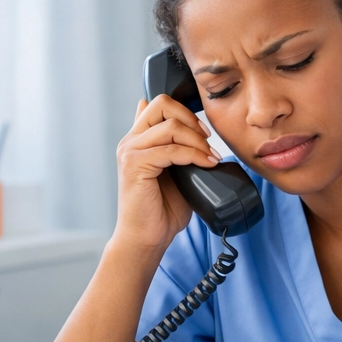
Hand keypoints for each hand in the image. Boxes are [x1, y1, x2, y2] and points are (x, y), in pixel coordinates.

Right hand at [113, 95, 220, 250]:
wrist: (148, 237)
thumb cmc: (163, 209)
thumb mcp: (176, 172)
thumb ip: (180, 150)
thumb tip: (194, 132)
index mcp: (139, 139)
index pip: (160, 104)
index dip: (186, 112)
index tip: (204, 133)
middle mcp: (130, 141)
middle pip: (162, 104)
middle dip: (191, 119)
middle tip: (207, 141)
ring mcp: (130, 151)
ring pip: (170, 127)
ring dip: (197, 141)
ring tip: (211, 157)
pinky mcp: (134, 165)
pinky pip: (170, 150)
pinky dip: (194, 155)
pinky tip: (207, 164)